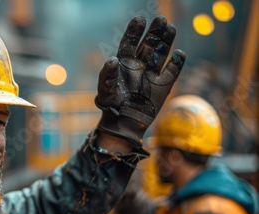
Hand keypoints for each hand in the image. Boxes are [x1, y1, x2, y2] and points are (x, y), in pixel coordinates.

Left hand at [95, 16, 185, 149]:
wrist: (122, 124)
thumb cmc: (110, 106)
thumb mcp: (105, 91)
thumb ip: (107, 75)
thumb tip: (113, 59)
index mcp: (124, 63)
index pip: (129, 43)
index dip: (134, 31)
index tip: (140, 19)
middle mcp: (139, 65)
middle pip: (148, 44)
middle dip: (154, 31)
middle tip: (160, 19)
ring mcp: (151, 74)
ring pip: (161, 53)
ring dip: (166, 41)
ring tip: (170, 28)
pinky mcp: (163, 86)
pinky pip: (172, 72)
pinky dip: (177, 63)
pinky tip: (180, 54)